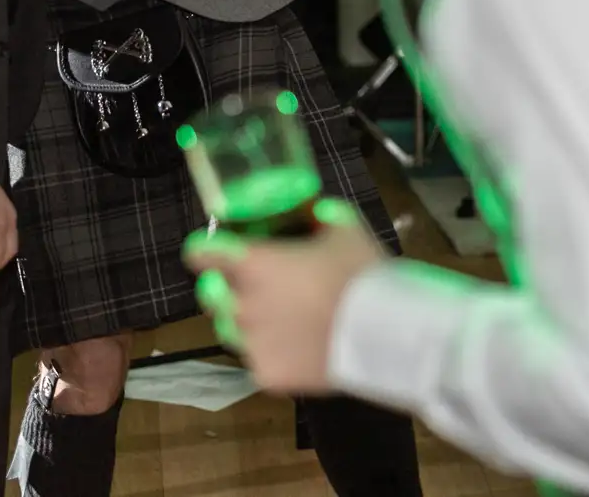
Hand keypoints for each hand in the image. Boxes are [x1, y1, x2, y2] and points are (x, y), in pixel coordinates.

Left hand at [182, 198, 384, 393]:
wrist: (386, 334)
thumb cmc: (362, 274)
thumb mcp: (347, 229)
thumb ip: (322, 216)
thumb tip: (313, 213)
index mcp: (254, 265)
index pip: (202, 253)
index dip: (206, 249)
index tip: (217, 249)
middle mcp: (241, 305)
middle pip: (212, 295)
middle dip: (225, 287)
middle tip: (259, 286)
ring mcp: (251, 345)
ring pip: (235, 331)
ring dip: (250, 323)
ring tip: (286, 321)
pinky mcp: (266, 375)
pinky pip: (261, 360)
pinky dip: (276, 352)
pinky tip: (303, 348)